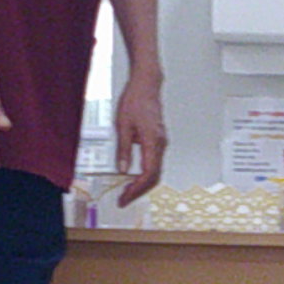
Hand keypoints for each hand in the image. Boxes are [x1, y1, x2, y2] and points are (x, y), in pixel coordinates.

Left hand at [111, 71, 168, 206]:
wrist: (147, 85)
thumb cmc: (136, 100)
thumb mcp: (123, 125)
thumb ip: (124, 149)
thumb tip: (123, 169)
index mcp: (153, 142)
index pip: (147, 174)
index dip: (136, 188)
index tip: (125, 196)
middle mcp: (160, 144)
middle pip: (154, 176)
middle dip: (139, 190)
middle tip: (124, 198)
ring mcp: (161, 143)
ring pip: (155, 170)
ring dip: (142, 183)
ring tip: (127, 189)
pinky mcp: (158, 140)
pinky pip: (154, 162)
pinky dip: (145, 173)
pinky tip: (133, 175)